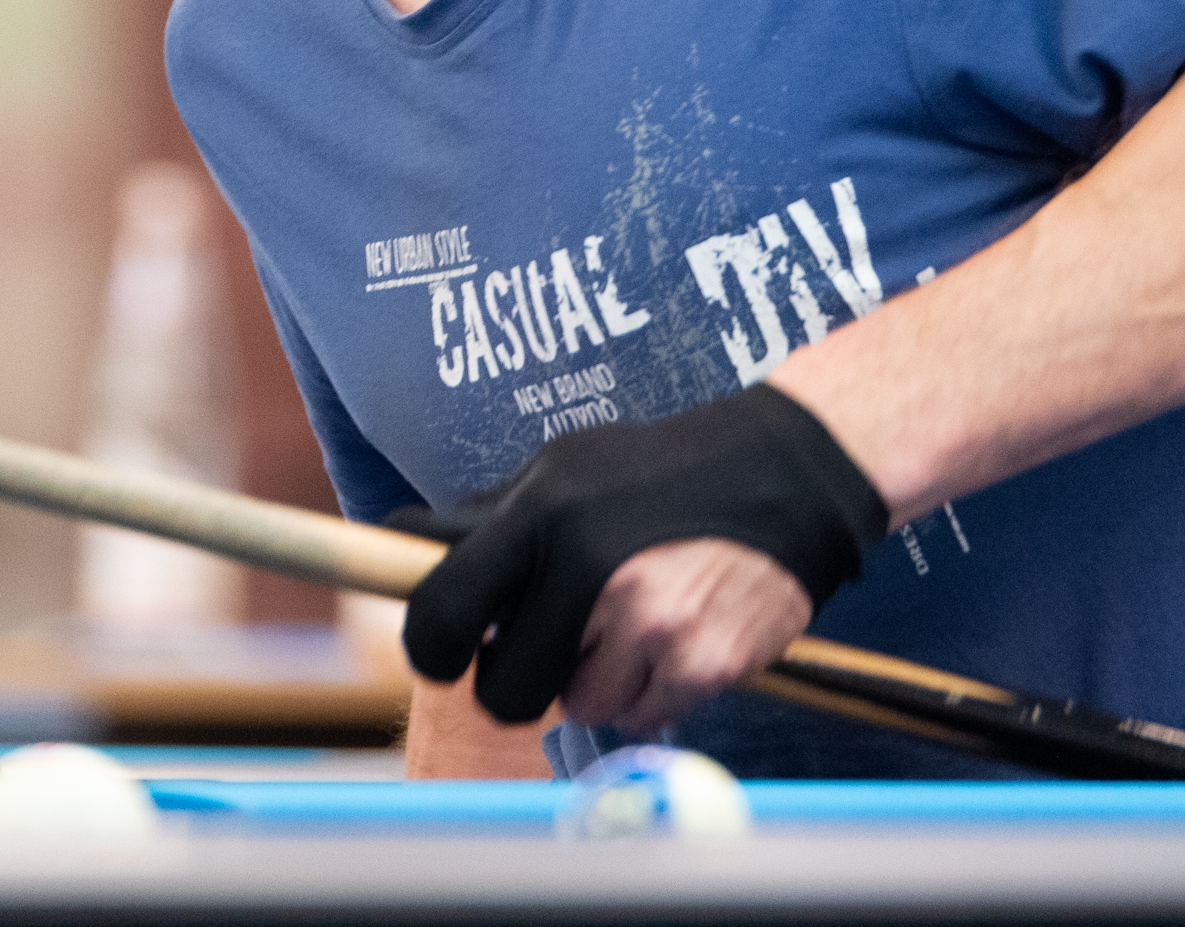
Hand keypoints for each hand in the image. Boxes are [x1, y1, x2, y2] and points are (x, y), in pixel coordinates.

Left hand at [392, 384, 885, 724]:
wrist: (787, 472)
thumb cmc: (660, 471)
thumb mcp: (562, 469)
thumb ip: (487, 518)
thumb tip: (397, 541)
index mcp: (541, 517)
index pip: (440, 615)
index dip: (434, 648)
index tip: (449, 652)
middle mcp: (589, 571)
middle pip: (504, 694)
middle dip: (521, 678)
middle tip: (554, 641)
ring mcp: (650, 625)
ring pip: (579, 706)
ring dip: (596, 679)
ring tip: (632, 619)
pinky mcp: (702, 664)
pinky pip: (643, 715)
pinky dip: (652, 689)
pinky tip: (676, 632)